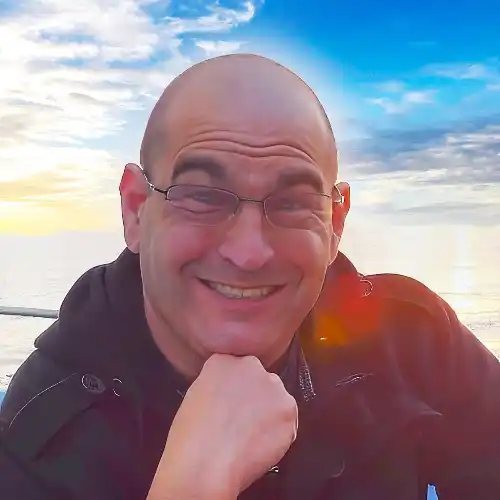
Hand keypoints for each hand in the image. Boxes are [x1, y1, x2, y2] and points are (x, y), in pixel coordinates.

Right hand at [147, 354, 297, 499]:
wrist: (206, 463)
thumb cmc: (190, 437)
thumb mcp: (194, 397)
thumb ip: (215, 387)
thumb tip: (228, 397)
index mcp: (222, 360)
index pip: (234, 368)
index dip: (233, 390)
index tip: (228, 406)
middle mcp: (250, 365)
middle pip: (258, 379)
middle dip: (254, 397)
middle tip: (241, 422)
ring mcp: (272, 386)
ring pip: (275, 399)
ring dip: (269, 414)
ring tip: (251, 438)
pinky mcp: (288, 408)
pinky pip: (287, 421)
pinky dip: (279, 434)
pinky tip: (260, 447)